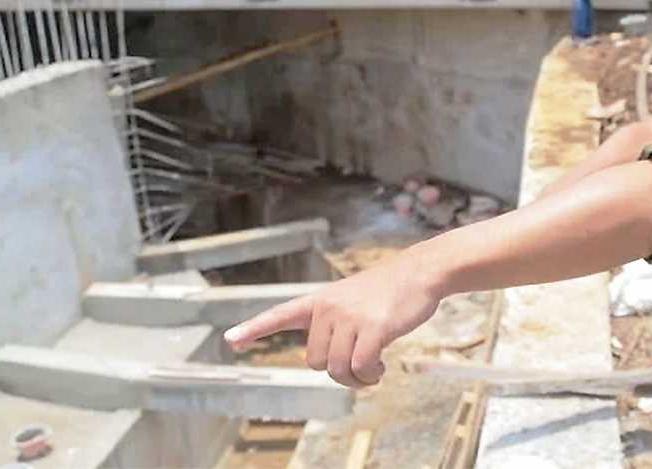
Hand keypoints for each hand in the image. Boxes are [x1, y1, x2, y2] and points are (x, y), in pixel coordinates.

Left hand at [224, 253, 442, 386]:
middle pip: (315, 361)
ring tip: (374, 368)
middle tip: (361, 365)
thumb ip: (335, 323)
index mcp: (320, 300)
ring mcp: (349, 317)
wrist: (420, 272)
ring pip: (337, 369)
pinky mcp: (372, 328)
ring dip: (357, 379)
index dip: (254, 329)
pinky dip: (370, 376)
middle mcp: (329, 307)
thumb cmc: (389, 291)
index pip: (280, 314)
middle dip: (337, 370)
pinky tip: (382, 366)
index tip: (232, 340)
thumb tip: (330, 362)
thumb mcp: (353, 298)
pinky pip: (360, 368)